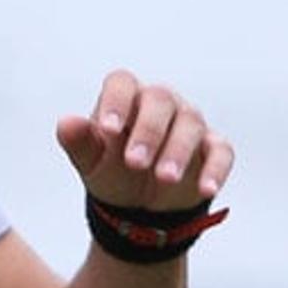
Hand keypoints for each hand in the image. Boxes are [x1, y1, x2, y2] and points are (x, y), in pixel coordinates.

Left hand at [56, 70, 233, 211]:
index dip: (116, 102)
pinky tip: (205, 189)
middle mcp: (159, 104)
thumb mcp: (91, 162)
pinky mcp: (212, 148)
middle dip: (148, 131)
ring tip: (164, 179)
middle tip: (134, 163)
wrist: (139, 204)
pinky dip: (215, 169)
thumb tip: (66, 122)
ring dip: (177, 151)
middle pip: (160, 99)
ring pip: (190, 123)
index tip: (108, 129)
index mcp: (125, 98)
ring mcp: (188, 124)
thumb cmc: (112, 170)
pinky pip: (221, 151)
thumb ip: (78, 142)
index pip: (122, 83)